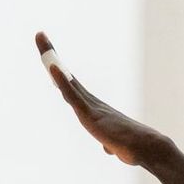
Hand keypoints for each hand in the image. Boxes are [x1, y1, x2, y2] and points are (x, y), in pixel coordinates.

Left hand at [36, 31, 165, 167]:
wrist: (144, 148)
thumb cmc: (132, 146)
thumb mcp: (114, 144)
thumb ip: (109, 143)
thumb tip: (108, 147)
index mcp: (93, 106)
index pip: (71, 85)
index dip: (59, 71)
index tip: (49, 57)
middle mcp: (90, 100)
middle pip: (64, 75)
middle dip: (50, 54)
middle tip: (39, 35)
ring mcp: (89, 105)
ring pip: (65, 78)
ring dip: (51, 59)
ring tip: (40, 38)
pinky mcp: (89, 114)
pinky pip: (72, 94)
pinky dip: (61, 80)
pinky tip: (51, 66)